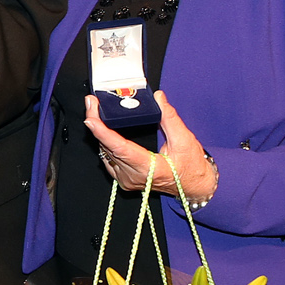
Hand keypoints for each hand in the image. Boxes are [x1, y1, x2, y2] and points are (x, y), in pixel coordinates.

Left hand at [83, 91, 218, 203]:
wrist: (194, 186)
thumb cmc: (192, 167)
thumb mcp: (185, 140)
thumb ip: (170, 118)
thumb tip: (158, 98)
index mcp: (148, 169)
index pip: (119, 148)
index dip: (102, 132)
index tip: (90, 118)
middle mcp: (133, 176)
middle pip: (108, 147)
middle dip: (97, 123)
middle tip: (92, 103)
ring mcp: (126, 179)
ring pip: (105, 152)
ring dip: (100, 132)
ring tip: (96, 111)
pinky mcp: (124, 178)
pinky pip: (108, 158)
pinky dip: (106, 142)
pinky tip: (104, 128)